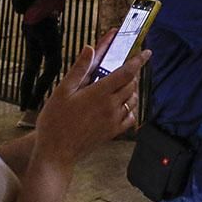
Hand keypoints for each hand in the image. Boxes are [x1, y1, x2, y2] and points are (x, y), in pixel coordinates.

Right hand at [32, 30, 150, 168]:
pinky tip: (119, 106)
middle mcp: (111, 106)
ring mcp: (114, 120)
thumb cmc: (55, 120)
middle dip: (130, 74)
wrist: (56, 152)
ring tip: (119, 86)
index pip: (127, 72)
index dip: (139, 60)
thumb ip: (79, 69)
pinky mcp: (113, 132)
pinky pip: (130, 117)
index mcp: (99, 93)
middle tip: (121, 69)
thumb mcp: (62, 91)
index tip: (147, 53)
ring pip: (133, 100)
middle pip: (132, 84)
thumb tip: (90, 48)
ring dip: (130, 90)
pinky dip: (129, 108)